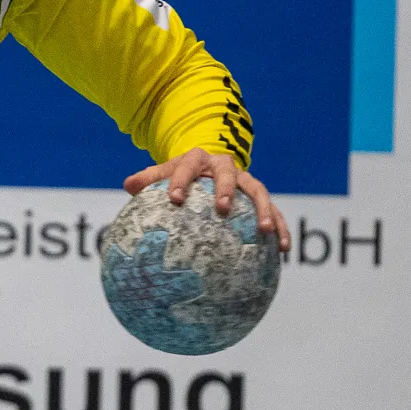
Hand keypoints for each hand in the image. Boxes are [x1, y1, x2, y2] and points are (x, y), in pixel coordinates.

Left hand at [123, 147, 290, 252]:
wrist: (209, 163)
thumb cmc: (182, 173)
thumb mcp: (164, 172)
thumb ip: (148, 178)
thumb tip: (128, 186)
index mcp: (198, 160)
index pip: (186, 167)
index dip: (180, 181)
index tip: (174, 199)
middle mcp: (226, 167)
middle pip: (229, 175)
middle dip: (227, 189)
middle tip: (223, 207)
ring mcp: (246, 180)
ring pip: (259, 192)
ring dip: (264, 210)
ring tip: (266, 231)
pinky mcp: (259, 196)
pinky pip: (275, 211)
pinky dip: (281, 228)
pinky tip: (282, 249)